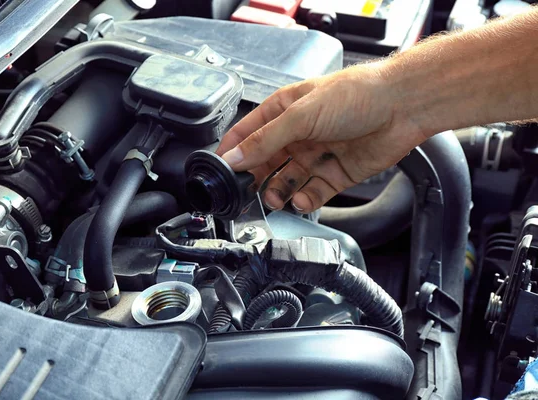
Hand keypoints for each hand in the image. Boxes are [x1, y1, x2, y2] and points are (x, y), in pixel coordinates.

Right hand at [216, 63, 428, 212]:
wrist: (401, 107)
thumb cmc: (356, 95)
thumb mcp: (301, 115)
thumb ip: (265, 140)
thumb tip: (235, 157)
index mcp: (284, 111)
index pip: (247, 134)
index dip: (232, 152)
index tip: (220, 172)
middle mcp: (298, 134)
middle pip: (265, 162)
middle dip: (254, 178)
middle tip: (247, 193)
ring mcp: (316, 155)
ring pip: (287, 181)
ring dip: (277, 193)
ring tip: (275, 199)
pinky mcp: (335, 174)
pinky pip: (312, 193)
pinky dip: (304, 200)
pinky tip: (302, 200)